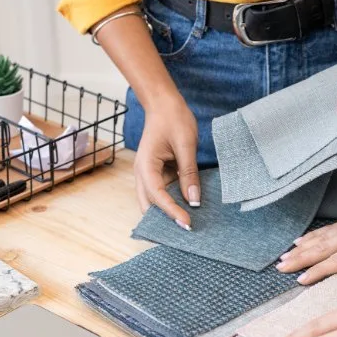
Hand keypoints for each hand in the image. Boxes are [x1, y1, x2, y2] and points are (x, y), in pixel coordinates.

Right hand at [134, 96, 199, 228]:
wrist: (164, 104)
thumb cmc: (174, 119)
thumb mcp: (186, 145)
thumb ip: (189, 174)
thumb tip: (194, 200)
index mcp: (146, 166)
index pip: (157, 196)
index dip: (172, 211)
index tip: (187, 223)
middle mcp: (142, 173)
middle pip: (148, 206)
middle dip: (162, 221)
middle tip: (183, 232)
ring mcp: (148, 175)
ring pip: (153, 202)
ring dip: (166, 214)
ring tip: (184, 225)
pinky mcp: (157, 174)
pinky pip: (162, 193)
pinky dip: (171, 203)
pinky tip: (186, 209)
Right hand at [276, 186, 336, 284]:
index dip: (318, 270)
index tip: (300, 279)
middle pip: (322, 248)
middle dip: (300, 259)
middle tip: (280, 268)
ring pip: (321, 238)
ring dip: (301, 248)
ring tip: (282, 258)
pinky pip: (327, 230)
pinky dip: (312, 236)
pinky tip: (300, 240)